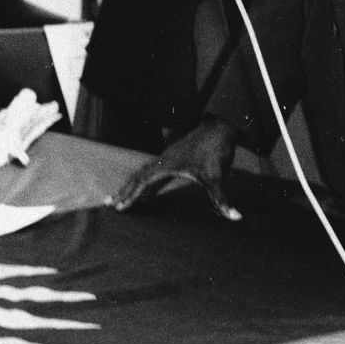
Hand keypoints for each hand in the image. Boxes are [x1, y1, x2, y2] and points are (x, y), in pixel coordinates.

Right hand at [109, 119, 241, 220]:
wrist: (221, 126)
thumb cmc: (217, 150)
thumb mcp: (219, 176)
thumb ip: (223, 198)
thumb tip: (235, 217)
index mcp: (167, 164)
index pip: (143, 181)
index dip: (131, 195)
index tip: (119, 207)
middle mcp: (163, 159)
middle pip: (137, 176)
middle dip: (123, 190)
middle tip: (108, 203)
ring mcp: (167, 157)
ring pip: (142, 172)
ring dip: (130, 185)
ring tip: (120, 197)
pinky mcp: (174, 157)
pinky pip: (152, 171)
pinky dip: (144, 181)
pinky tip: (146, 189)